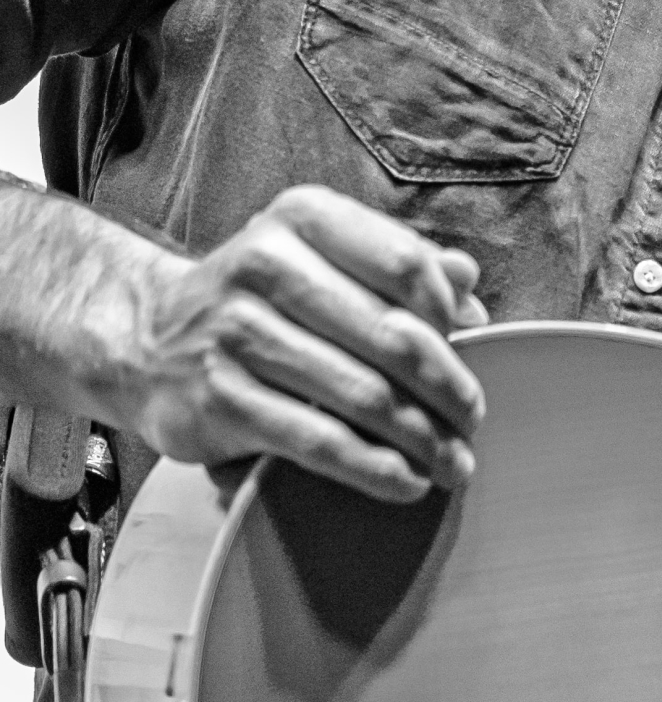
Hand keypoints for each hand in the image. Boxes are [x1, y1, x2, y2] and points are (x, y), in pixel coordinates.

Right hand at [120, 185, 487, 504]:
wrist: (146, 339)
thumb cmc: (261, 298)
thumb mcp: (321, 257)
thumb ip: (397, 264)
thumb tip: (472, 289)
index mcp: (301, 219)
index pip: (402, 262)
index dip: (449, 313)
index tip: (474, 348)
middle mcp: (264, 265)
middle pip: (390, 334)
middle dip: (447, 386)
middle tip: (475, 420)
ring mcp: (236, 334)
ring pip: (360, 394)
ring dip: (422, 437)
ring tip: (455, 463)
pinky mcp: (219, 400)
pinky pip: (317, 441)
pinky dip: (372, 468)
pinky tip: (407, 483)